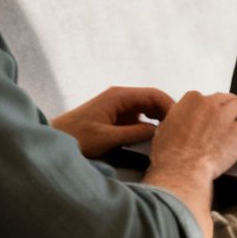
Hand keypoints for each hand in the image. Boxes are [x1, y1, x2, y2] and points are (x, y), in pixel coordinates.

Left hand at [51, 85, 173, 157]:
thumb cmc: (77, 138)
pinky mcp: (116, 118)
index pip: (154, 95)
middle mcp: (121, 97)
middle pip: (154, 100)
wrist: (53, 142)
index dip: (171, 106)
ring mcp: (119, 107)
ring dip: (160, 120)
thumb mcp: (108, 138)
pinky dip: (149, 126)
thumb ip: (136, 134)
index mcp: (120, 96)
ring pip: (148, 109)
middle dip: (168, 113)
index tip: (183, 122)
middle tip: (181, 131)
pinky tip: (156, 138)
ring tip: (172, 135)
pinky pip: (139, 118)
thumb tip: (160, 132)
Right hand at [147, 91, 236, 180]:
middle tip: (234, 117)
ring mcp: (225, 115)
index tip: (214, 115)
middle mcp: (209, 104)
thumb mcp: (164, 132)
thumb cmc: (171, 156)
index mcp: (190, 101)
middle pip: (226, 99)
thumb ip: (174, 122)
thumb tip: (174, 123)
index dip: (212, 108)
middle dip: (230, 108)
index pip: (206, 98)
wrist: (182, 170)